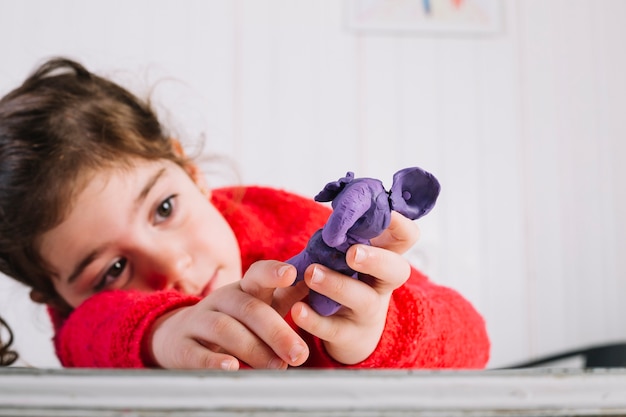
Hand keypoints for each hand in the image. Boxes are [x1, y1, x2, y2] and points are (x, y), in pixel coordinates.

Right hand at [147, 263, 309, 369]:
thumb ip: (285, 296)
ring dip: (254, 349)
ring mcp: (199, 321)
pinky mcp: (182, 346)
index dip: (273, 272)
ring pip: (226, 330)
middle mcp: (221, 300)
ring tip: (277, 366)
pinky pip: (197, 352)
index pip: (257, 274)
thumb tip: (314, 283)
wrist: (178, 336)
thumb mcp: (257, 304)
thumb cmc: (232, 319)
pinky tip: (232, 368)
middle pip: (248, 309)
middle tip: (299, 353)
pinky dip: (215, 361)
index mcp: (243, 289)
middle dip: (276, 331)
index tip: (291, 274)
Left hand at [290, 212, 418, 363]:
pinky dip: (314, 319)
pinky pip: (333, 328)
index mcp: (386, 257)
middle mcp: (382, 284)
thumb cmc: (346, 279)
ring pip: (362, 299)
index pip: (407, 237)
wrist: (349, 333)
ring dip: (337, 284)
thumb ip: (344, 232)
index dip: (400, 223)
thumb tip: (332, 198)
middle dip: (376, 259)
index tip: (384, 213)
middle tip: (352, 253)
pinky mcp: (348, 336)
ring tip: (312, 273)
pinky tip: (297, 309)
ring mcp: (368, 312)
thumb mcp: (349, 255)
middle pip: (396, 270)